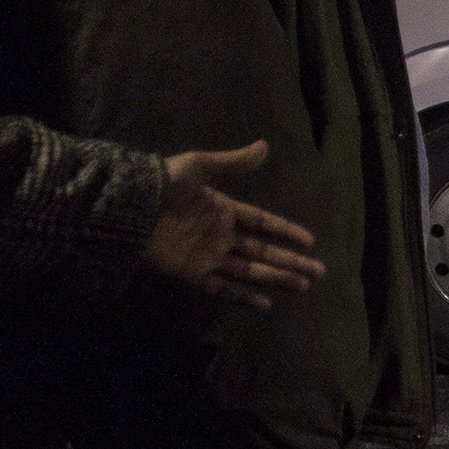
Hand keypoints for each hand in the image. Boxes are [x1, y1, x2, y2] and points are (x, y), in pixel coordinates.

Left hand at [146, 140, 325, 309]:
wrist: (129, 207)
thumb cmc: (164, 184)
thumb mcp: (200, 166)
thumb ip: (233, 162)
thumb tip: (265, 146)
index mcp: (225, 210)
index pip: (263, 222)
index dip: (286, 230)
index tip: (310, 240)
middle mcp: (222, 235)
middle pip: (264, 251)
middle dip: (291, 261)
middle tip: (318, 271)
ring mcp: (209, 256)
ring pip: (252, 270)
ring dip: (278, 277)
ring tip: (304, 285)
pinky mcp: (194, 273)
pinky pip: (224, 287)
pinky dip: (244, 296)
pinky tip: (267, 302)